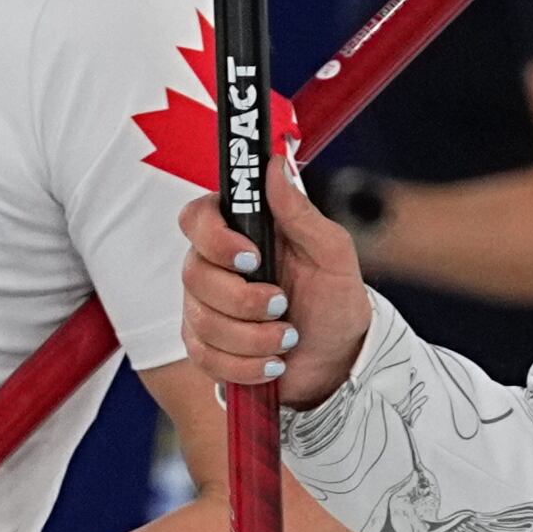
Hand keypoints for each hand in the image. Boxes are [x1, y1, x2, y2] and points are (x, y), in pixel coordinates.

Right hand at [180, 151, 370, 406]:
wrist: (338, 359)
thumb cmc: (335, 299)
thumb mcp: (331, 252)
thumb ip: (300, 211)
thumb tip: (274, 166)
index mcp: (242, 231)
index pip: (196, 217)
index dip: (214, 237)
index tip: (251, 256)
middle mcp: (215, 265)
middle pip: (194, 274)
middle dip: (243, 299)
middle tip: (282, 304)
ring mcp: (204, 307)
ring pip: (201, 320)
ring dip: (253, 337)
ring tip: (287, 337)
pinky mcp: (205, 346)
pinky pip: (204, 357)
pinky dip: (245, 365)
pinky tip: (273, 362)